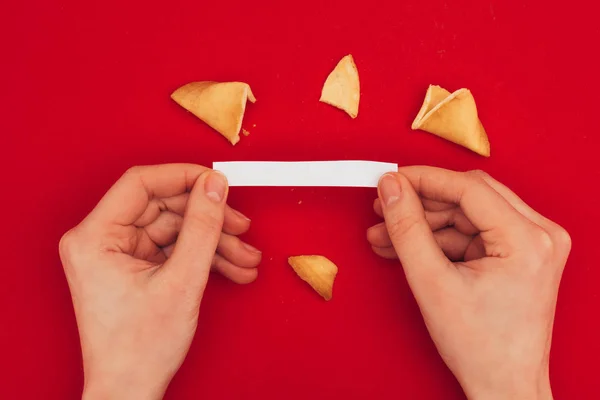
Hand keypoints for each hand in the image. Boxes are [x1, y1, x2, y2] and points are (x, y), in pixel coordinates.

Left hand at [59, 164, 261, 398]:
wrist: (130, 390)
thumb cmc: (139, 349)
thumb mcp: (181, 281)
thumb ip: (202, 227)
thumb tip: (214, 186)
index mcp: (95, 237)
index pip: (141, 183)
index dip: (184, 177)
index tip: (217, 182)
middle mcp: (101, 240)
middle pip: (164, 208)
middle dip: (208, 219)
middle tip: (240, 227)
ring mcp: (118, 254)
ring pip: (175, 229)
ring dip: (213, 242)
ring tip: (244, 258)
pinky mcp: (135, 267)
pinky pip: (174, 249)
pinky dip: (203, 257)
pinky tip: (231, 268)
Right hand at [367, 167, 570, 399]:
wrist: (504, 385)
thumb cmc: (481, 347)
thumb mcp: (432, 283)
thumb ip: (407, 228)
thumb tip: (391, 188)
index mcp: (529, 239)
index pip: (468, 188)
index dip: (423, 179)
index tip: (390, 180)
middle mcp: (540, 235)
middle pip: (469, 197)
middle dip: (421, 204)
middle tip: (384, 209)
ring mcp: (534, 244)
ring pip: (468, 214)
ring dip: (426, 224)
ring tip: (386, 236)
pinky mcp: (521, 254)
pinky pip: (474, 233)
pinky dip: (440, 239)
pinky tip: (408, 248)